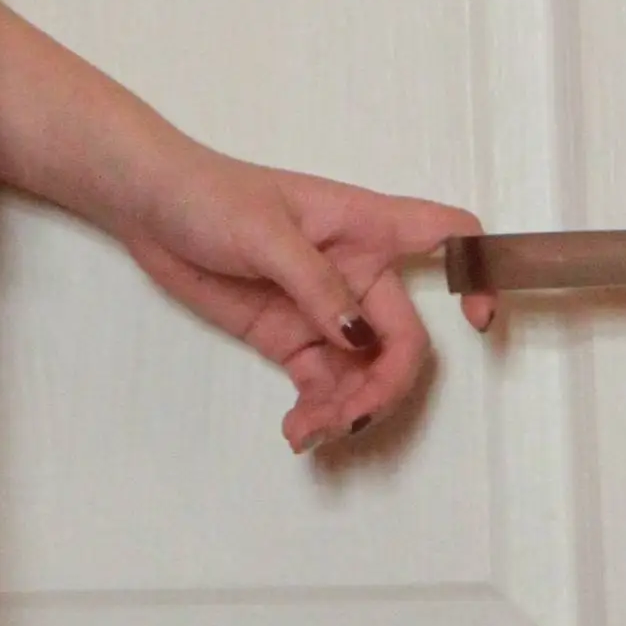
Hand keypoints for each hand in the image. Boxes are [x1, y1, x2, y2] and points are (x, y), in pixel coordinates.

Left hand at [120, 145, 495, 451]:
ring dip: (349, 410)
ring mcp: (324, 309)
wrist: (148, 206)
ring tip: (308, 429)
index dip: (476, 272)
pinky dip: (319, 414)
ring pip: (364, 373)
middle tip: (349, 416)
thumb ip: (316, 286)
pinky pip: (324, 386)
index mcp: (363, 225)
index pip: (444, 234)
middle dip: (385, 384)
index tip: (477, 323)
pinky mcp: (291, 338)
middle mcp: (355, 270)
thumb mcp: (264, 234)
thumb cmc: (209, 194)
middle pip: (404, 337)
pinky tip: (297, 431)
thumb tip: (360, 339)